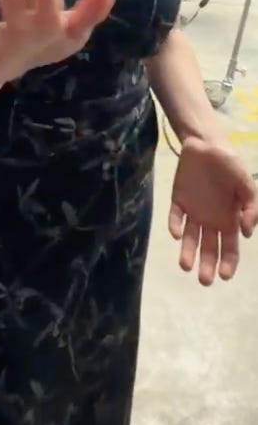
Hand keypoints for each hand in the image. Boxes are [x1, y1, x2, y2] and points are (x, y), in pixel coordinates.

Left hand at [169, 137, 257, 284]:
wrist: (207, 144)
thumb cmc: (230, 165)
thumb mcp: (246, 185)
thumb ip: (250, 208)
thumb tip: (246, 232)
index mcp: (229, 220)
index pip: (229, 249)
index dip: (228, 263)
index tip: (224, 276)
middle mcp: (211, 220)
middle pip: (208, 248)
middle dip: (206, 265)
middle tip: (203, 279)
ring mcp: (193, 212)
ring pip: (190, 238)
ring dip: (187, 252)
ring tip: (185, 265)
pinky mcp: (178, 200)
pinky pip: (175, 216)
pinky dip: (174, 225)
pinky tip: (176, 233)